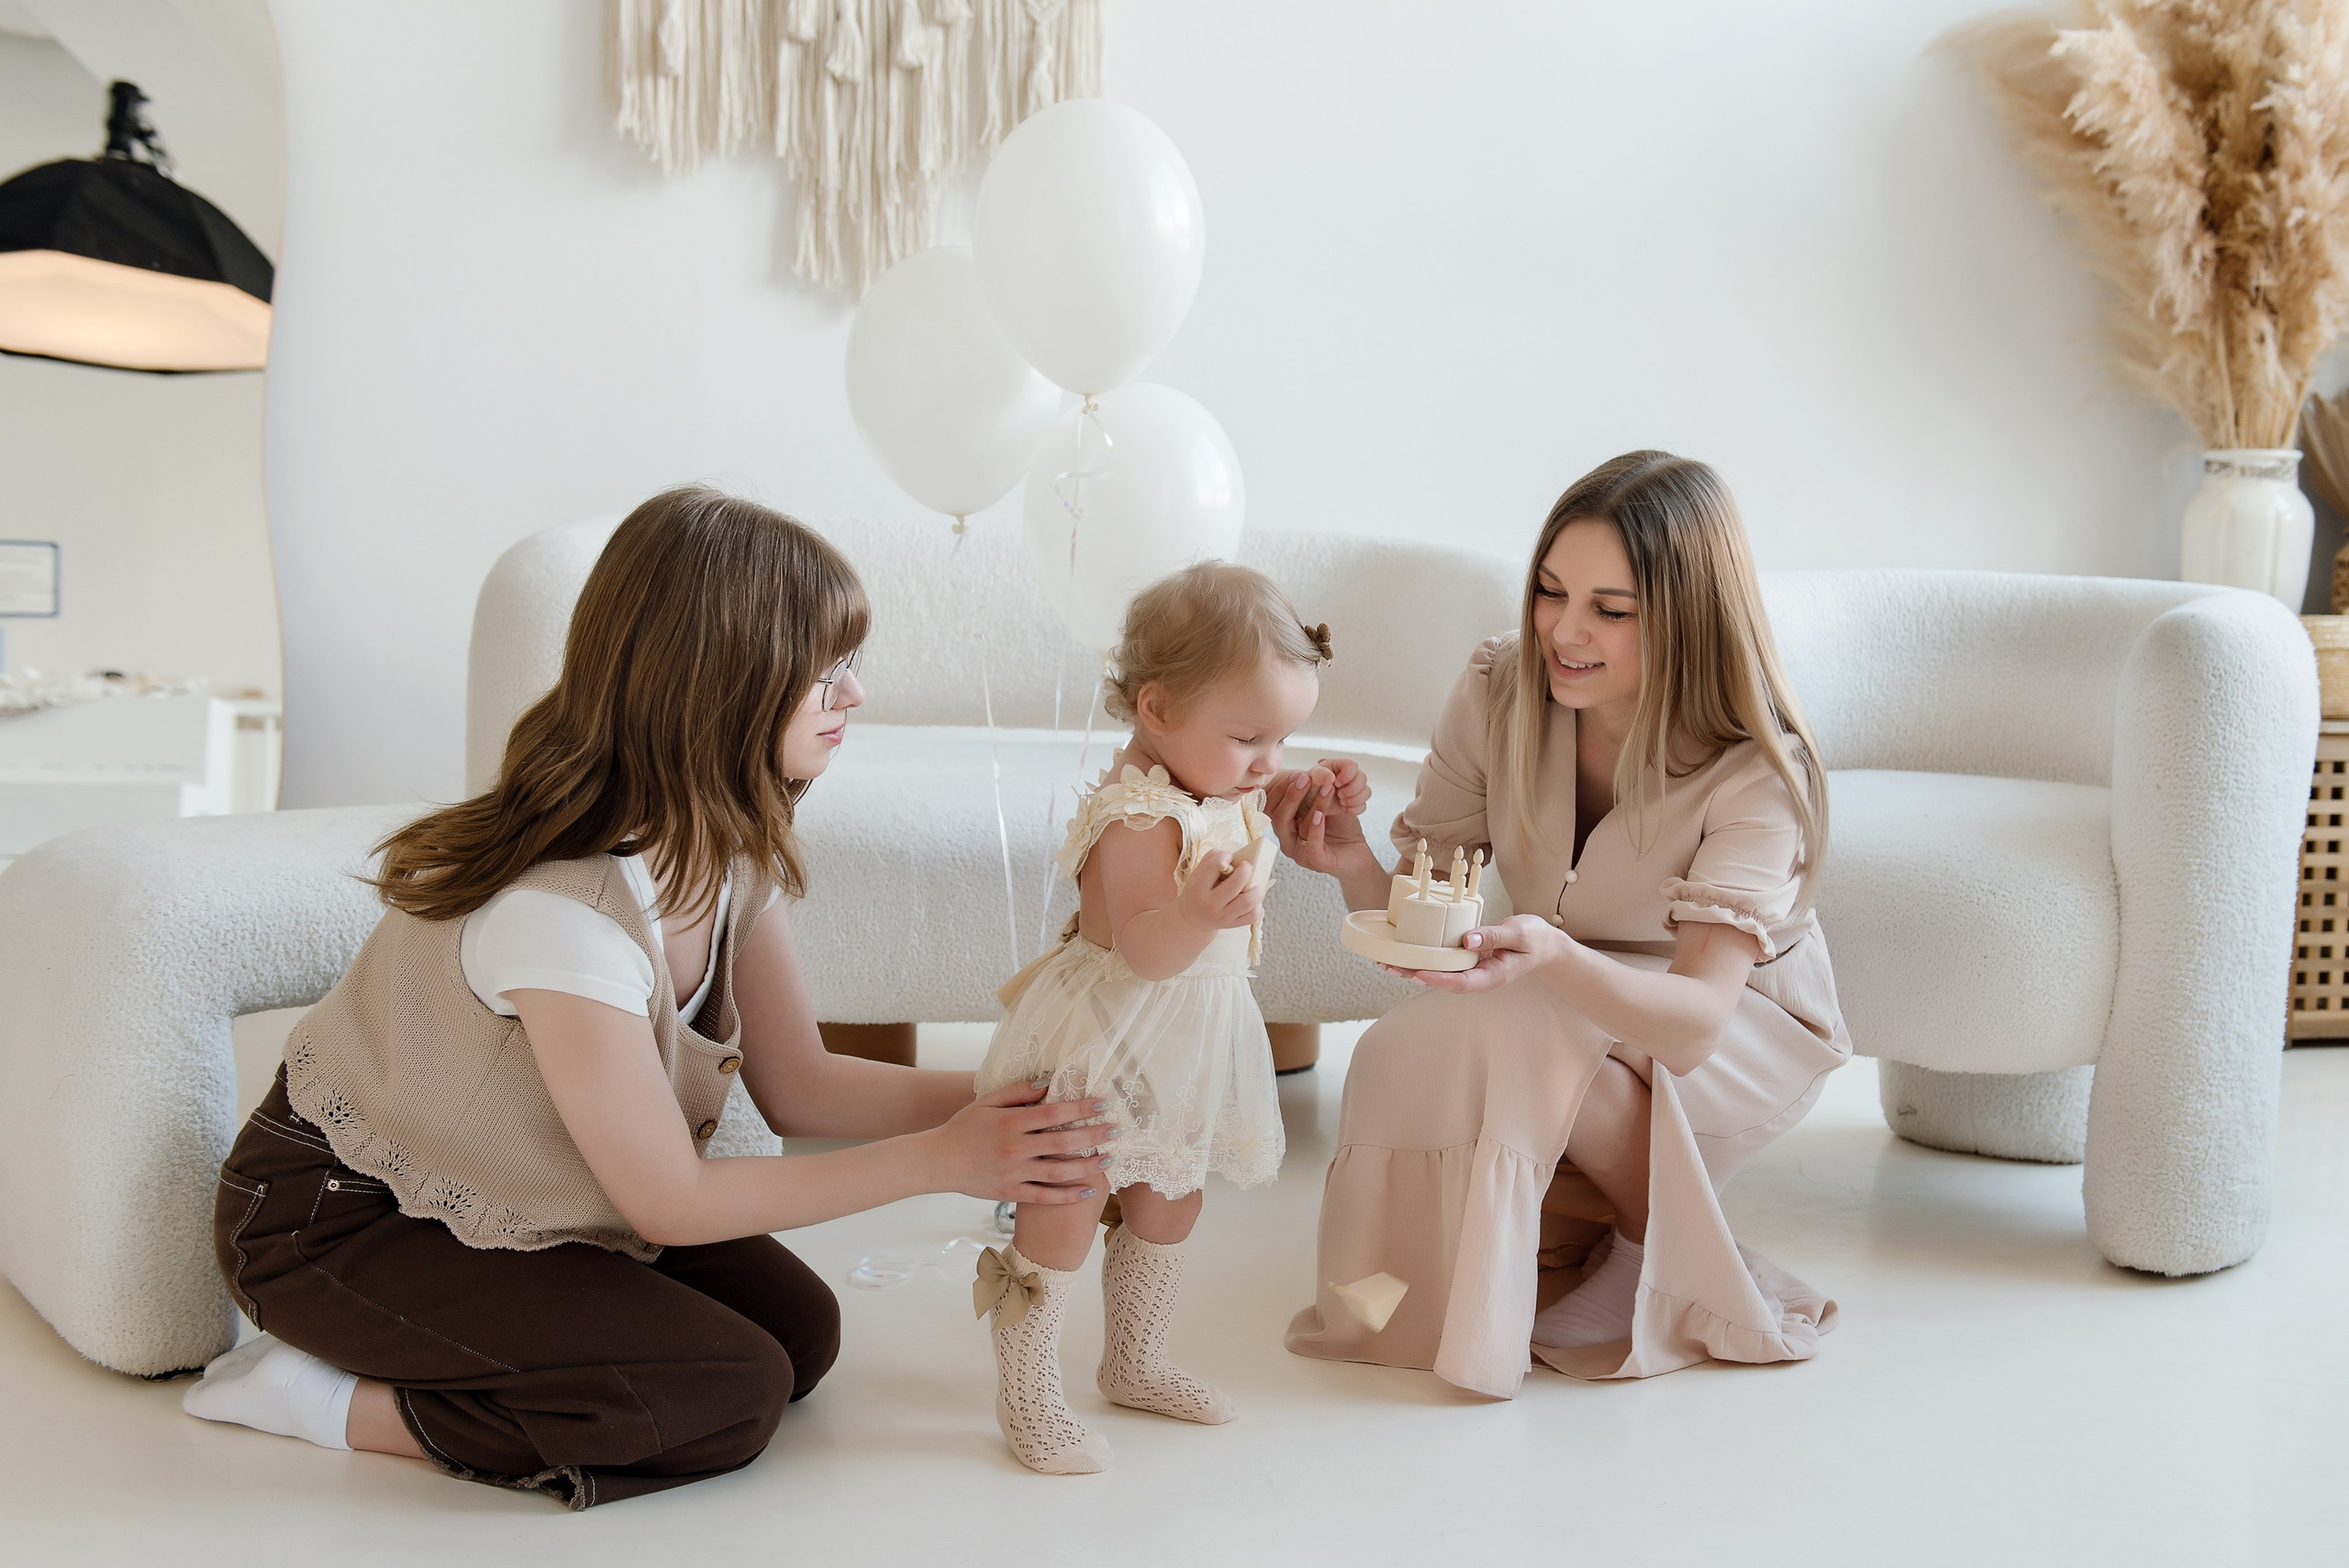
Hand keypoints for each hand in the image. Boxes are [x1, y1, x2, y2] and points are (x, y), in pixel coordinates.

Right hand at [929, 1083, 1114, 1204]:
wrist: (937, 1162)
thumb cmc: (963, 1128)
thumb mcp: (987, 1102)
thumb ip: (1018, 1091)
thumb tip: (1048, 1083)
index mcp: (1011, 1122)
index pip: (1054, 1114)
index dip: (1082, 1108)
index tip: (1104, 1105)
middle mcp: (1015, 1148)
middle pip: (1063, 1143)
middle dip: (1094, 1136)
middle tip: (1118, 1131)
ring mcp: (1014, 1173)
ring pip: (1059, 1172)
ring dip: (1088, 1166)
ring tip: (1111, 1159)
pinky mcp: (1010, 1193)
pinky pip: (1045, 1196)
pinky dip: (1068, 1195)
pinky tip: (1089, 1189)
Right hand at [1176, 848, 1267, 930]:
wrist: (1193, 918)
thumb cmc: (1198, 890)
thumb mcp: (1197, 874)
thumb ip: (1211, 860)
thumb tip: (1233, 855)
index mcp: (1198, 888)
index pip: (1213, 867)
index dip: (1224, 856)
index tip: (1229, 856)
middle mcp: (1210, 904)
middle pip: (1235, 885)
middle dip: (1246, 870)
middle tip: (1247, 866)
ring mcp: (1223, 916)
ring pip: (1247, 902)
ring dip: (1257, 890)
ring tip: (1256, 884)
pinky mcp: (1233, 924)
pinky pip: (1252, 916)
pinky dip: (1258, 906)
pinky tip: (1254, 899)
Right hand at [1266, 759, 1372, 876]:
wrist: (1357, 852)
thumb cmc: (1339, 827)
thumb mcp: (1324, 804)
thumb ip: (1314, 790)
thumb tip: (1313, 767)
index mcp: (1285, 826)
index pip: (1272, 807)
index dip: (1282, 789)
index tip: (1298, 773)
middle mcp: (1287, 840)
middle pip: (1280, 817)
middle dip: (1292, 794)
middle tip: (1305, 777)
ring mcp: (1300, 853)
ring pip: (1297, 828)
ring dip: (1312, 805)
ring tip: (1327, 788)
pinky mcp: (1316, 862)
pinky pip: (1312, 846)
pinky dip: (1315, 828)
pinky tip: (1320, 814)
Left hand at [1381, 914, 1561, 992]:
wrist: (1544, 947)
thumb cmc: (1535, 940)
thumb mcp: (1520, 934)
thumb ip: (1495, 936)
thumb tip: (1467, 940)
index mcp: (1493, 976)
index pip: (1461, 982)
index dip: (1438, 979)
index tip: (1418, 973)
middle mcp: (1478, 978)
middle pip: (1442, 981)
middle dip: (1414, 974)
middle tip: (1387, 966)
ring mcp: (1472, 971)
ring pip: (1439, 973)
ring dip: (1412, 968)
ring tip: (1385, 961)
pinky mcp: (1467, 961)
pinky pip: (1443, 962)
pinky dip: (1424, 957)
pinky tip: (1405, 952)